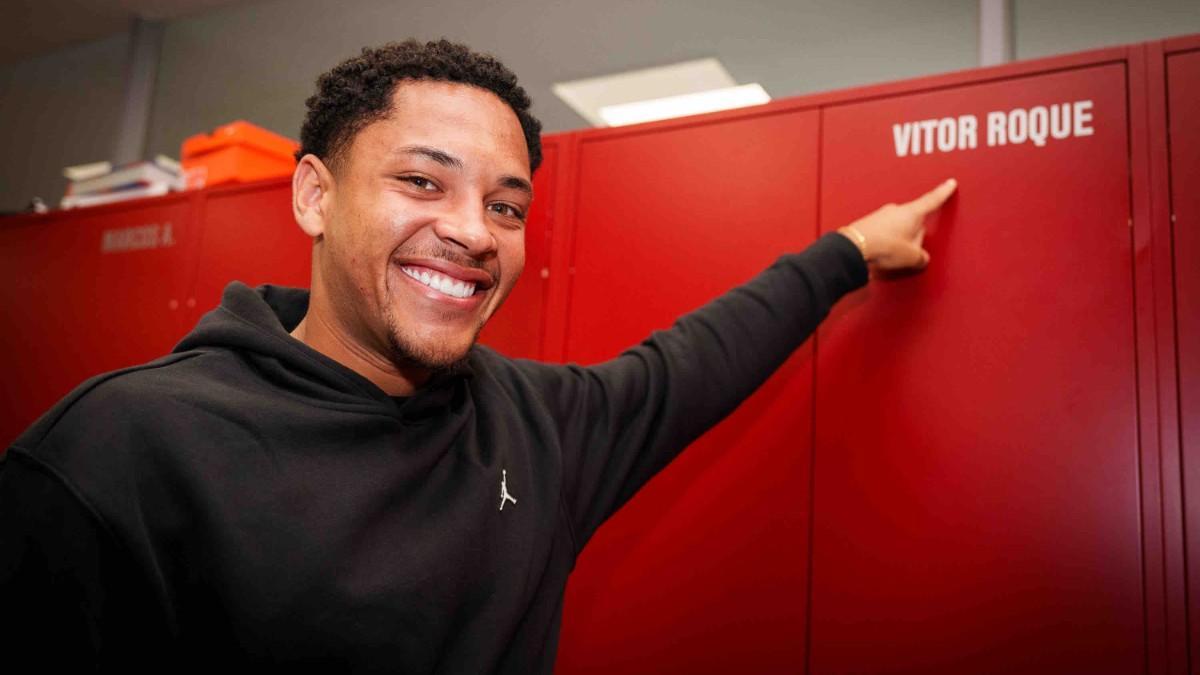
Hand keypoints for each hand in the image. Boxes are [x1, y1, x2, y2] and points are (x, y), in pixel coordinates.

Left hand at [838, 178, 956, 272]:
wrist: (854, 248)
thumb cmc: (883, 246)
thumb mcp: (912, 257)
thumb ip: (921, 257)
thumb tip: (921, 258)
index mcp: (913, 212)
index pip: (932, 200)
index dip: (943, 193)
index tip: (949, 184)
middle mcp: (897, 210)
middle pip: (915, 222)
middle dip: (915, 236)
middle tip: (909, 252)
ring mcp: (881, 215)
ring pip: (898, 229)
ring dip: (898, 241)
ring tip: (890, 255)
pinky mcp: (869, 224)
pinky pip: (883, 234)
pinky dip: (884, 243)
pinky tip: (880, 253)